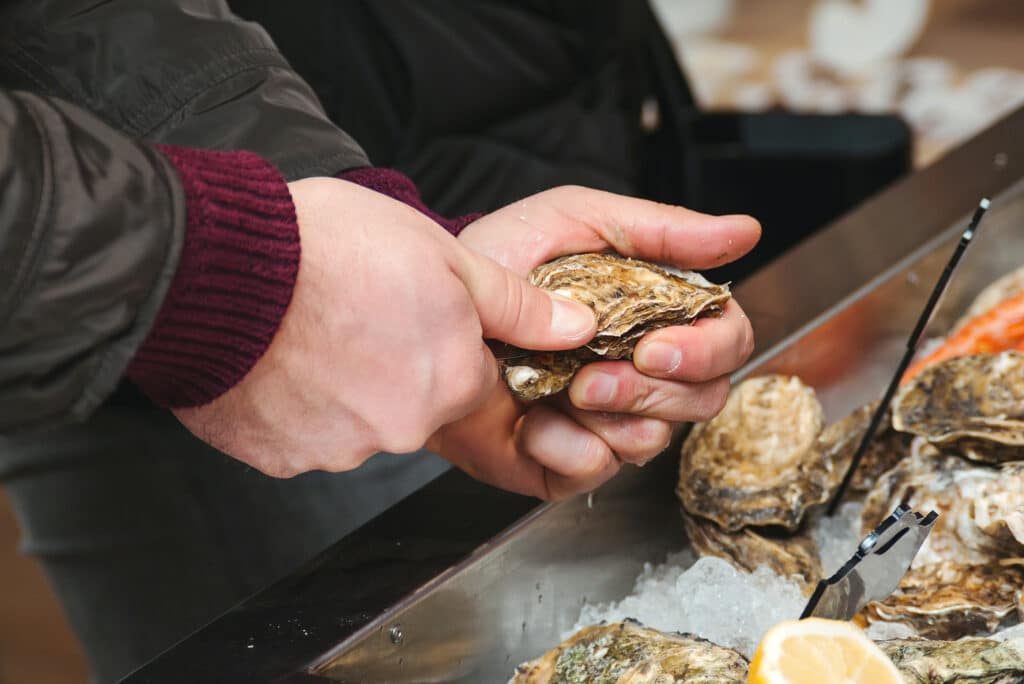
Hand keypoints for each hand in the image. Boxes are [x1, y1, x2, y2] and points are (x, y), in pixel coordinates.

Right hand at [172, 178, 596, 476]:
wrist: (219, 270)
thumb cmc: (330, 251)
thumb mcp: (444, 256)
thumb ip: (515, 303)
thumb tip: (576, 328)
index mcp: (449, 381)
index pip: (469, 378)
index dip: (440, 340)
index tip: (407, 311)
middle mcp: (401, 429)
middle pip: (413, 404)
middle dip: (391, 365)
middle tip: (353, 313)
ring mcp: (336, 448)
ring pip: (353, 420)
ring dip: (337, 385)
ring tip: (307, 330)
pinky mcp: (279, 455)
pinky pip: (299, 433)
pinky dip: (291, 405)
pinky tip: (275, 360)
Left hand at [430, 186, 758, 499]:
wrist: (431, 307)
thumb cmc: (503, 257)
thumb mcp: (578, 220)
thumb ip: (662, 230)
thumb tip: (744, 232)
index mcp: (657, 316)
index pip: (726, 341)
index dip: (706, 351)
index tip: (657, 346)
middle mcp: (640, 372)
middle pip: (702, 399)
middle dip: (651, 390)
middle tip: (595, 374)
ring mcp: (604, 419)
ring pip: (652, 441)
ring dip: (608, 415)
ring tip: (559, 388)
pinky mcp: (562, 458)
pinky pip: (593, 470)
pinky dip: (564, 447)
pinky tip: (530, 419)